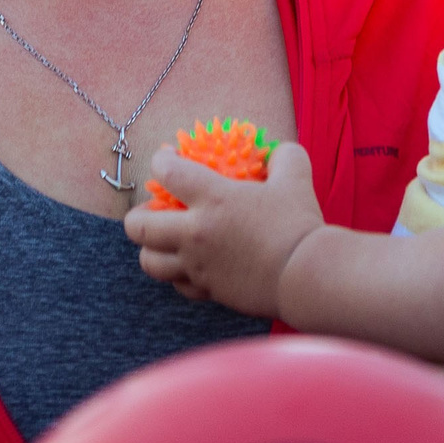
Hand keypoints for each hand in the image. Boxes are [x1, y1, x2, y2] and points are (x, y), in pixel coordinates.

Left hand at [124, 141, 326, 316]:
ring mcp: (198, 265)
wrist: (306, 275)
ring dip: (150, 249)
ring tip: (162, 242)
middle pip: (139, 226)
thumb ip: (284, 157)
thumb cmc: (299, 224)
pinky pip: (178, 284)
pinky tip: (189, 265)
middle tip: (149, 210)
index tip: (166, 158)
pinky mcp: (209, 290)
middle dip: (136, 215)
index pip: (167, 172)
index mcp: (213, 198)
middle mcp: (195, 233)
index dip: (160, 161)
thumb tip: (276, 152)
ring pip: (150, 262)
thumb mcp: (295, 177)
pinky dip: (178, 274)